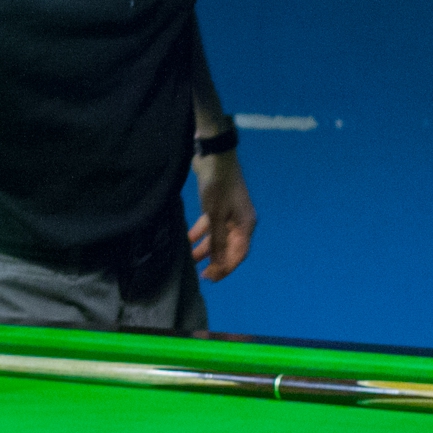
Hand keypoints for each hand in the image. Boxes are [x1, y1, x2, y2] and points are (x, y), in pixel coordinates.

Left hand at [189, 151, 256, 281]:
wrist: (213, 155)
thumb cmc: (218, 186)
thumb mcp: (216, 216)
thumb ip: (218, 241)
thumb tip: (220, 265)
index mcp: (245, 224)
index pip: (239, 254)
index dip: (225, 268)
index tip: (209, 277)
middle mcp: (239, 221)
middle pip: (228, 247)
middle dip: (214, 260)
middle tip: (198, 272)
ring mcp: (228, 213)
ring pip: (217, 237)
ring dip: (204, 248)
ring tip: (188, 258)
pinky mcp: (217, 206)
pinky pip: (210, 226)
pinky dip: (200, 233)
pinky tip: (186, 239)